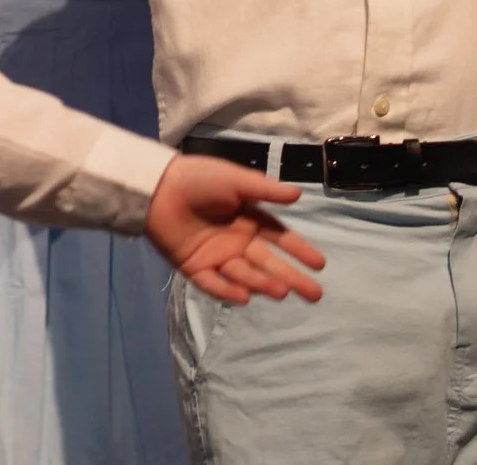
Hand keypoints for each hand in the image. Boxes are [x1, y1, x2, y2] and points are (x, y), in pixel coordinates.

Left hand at [145, 155, 325, 305]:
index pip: (280, 238)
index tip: (320, 265)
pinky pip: (213, 284)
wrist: (156, 187)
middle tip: (314, 294)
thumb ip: (264, 190)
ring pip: (245, 274)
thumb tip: (297, 195)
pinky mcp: (194, 267)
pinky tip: (244, 297)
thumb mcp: (234, 180)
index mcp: (249, 218)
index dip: (300, 250)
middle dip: (291, 277)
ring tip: (281, 291)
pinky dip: (227, 291)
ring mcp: (216, 256)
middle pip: (268, 263)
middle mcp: (237, 240)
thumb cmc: (198, 179)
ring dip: (263, 283)